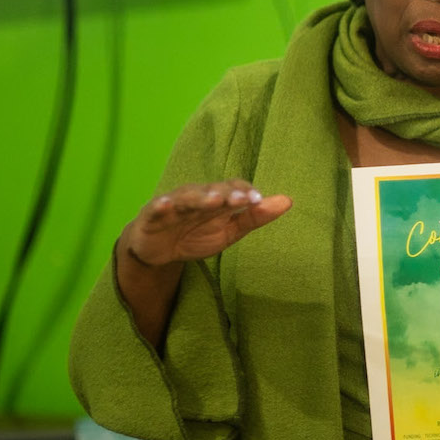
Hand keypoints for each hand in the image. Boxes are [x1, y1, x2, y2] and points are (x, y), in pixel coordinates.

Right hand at [122, 180, 292, 267]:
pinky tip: (165, 205)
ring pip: (188, 198)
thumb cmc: (196, 234)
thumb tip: (288, 201)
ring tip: (212, 200)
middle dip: (227, 194)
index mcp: (217, 198)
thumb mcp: (229, 231)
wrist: (158, 251)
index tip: (259, 200)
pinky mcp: (152, 215)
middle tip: (241, 199)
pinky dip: (161, 206)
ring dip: (200, 198)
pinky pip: (157, 209)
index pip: (233, 189)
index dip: (245, 193)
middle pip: (212, 191)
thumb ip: (255, 216)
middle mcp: (197, 196)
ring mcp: (174, 204)